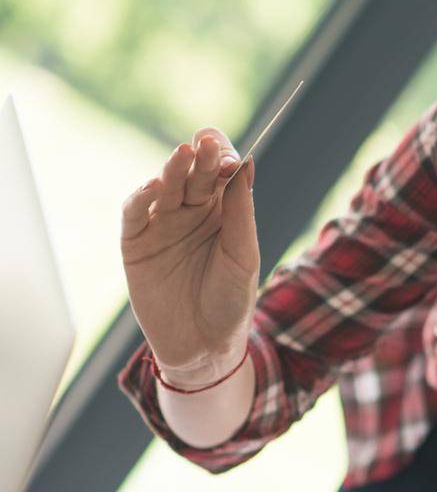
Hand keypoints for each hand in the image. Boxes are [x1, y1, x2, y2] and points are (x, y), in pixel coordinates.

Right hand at [122, 129, 258, 385]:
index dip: (225, 159)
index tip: (232, 159)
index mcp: (225, 211)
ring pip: (165, 186)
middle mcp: (193, 211)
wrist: (203, 347)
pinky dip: (141, 197)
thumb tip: (246, 166)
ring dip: (173, 169)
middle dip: (201, 158)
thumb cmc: (231, 301)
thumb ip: (242, 214)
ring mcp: (163, 223)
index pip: (223, 172)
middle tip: (206, 145)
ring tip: (183, 154)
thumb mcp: (244, 257)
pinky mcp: (136, 241)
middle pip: (195, 173)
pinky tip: (154, 187)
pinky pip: (135, 212)